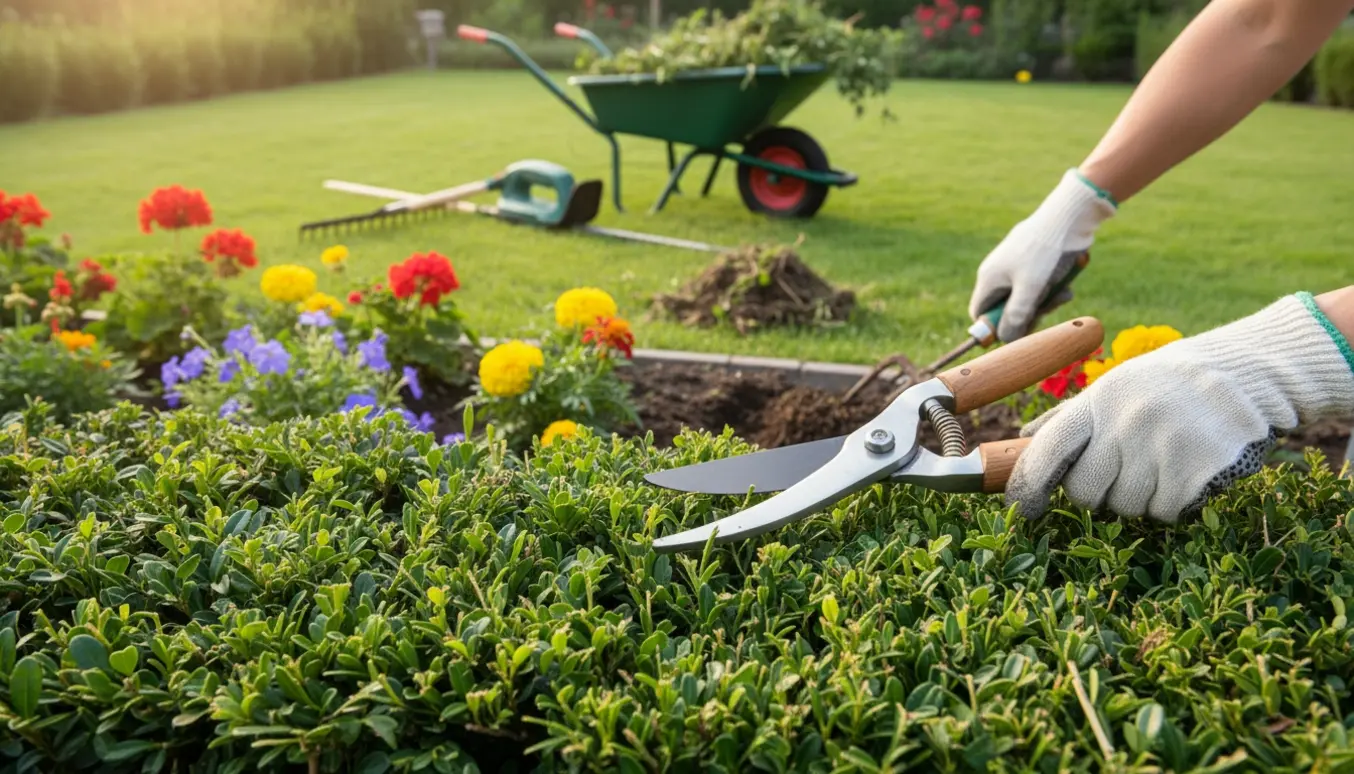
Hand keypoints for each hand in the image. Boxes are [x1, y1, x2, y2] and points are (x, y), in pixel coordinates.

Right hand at [969, 169, 1116, 341]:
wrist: (1069, 217)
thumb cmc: (1045, 252)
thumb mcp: (1030, 289)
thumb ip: (1016, 316)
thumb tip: (1005, 340)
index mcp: (989, 278)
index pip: (979, 314)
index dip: (994, 328)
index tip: (1017, 331)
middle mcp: (998, 273)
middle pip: (1005, 309)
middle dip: (1027, 315)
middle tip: (1046, 312)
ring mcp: (1016, 267)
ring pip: (1025, 299)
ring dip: (1044, 303)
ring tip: (1062, 295)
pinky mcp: (1034, 263)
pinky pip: (1038, 287)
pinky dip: (1052, 290)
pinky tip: (1066, 287)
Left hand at [1005, 293, 1353, 521]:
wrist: (1244, 372)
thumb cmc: (1167, 383)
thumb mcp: (1114, 386)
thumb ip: (1069, 416)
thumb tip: (1022, 437)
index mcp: (1099, 400)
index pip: (1048, 450)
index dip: (1029, 485)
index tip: (1023, 509)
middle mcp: (1126, 422)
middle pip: (1084, 492)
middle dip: (1097, 492)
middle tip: (1125, 469)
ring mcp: (1163, 446)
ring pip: (1126, 507)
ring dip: (1139, 497)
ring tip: (1162, 460)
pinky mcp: (1198, 469)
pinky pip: (1165, 512)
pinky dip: (1173, 502)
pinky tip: (1186, 470)